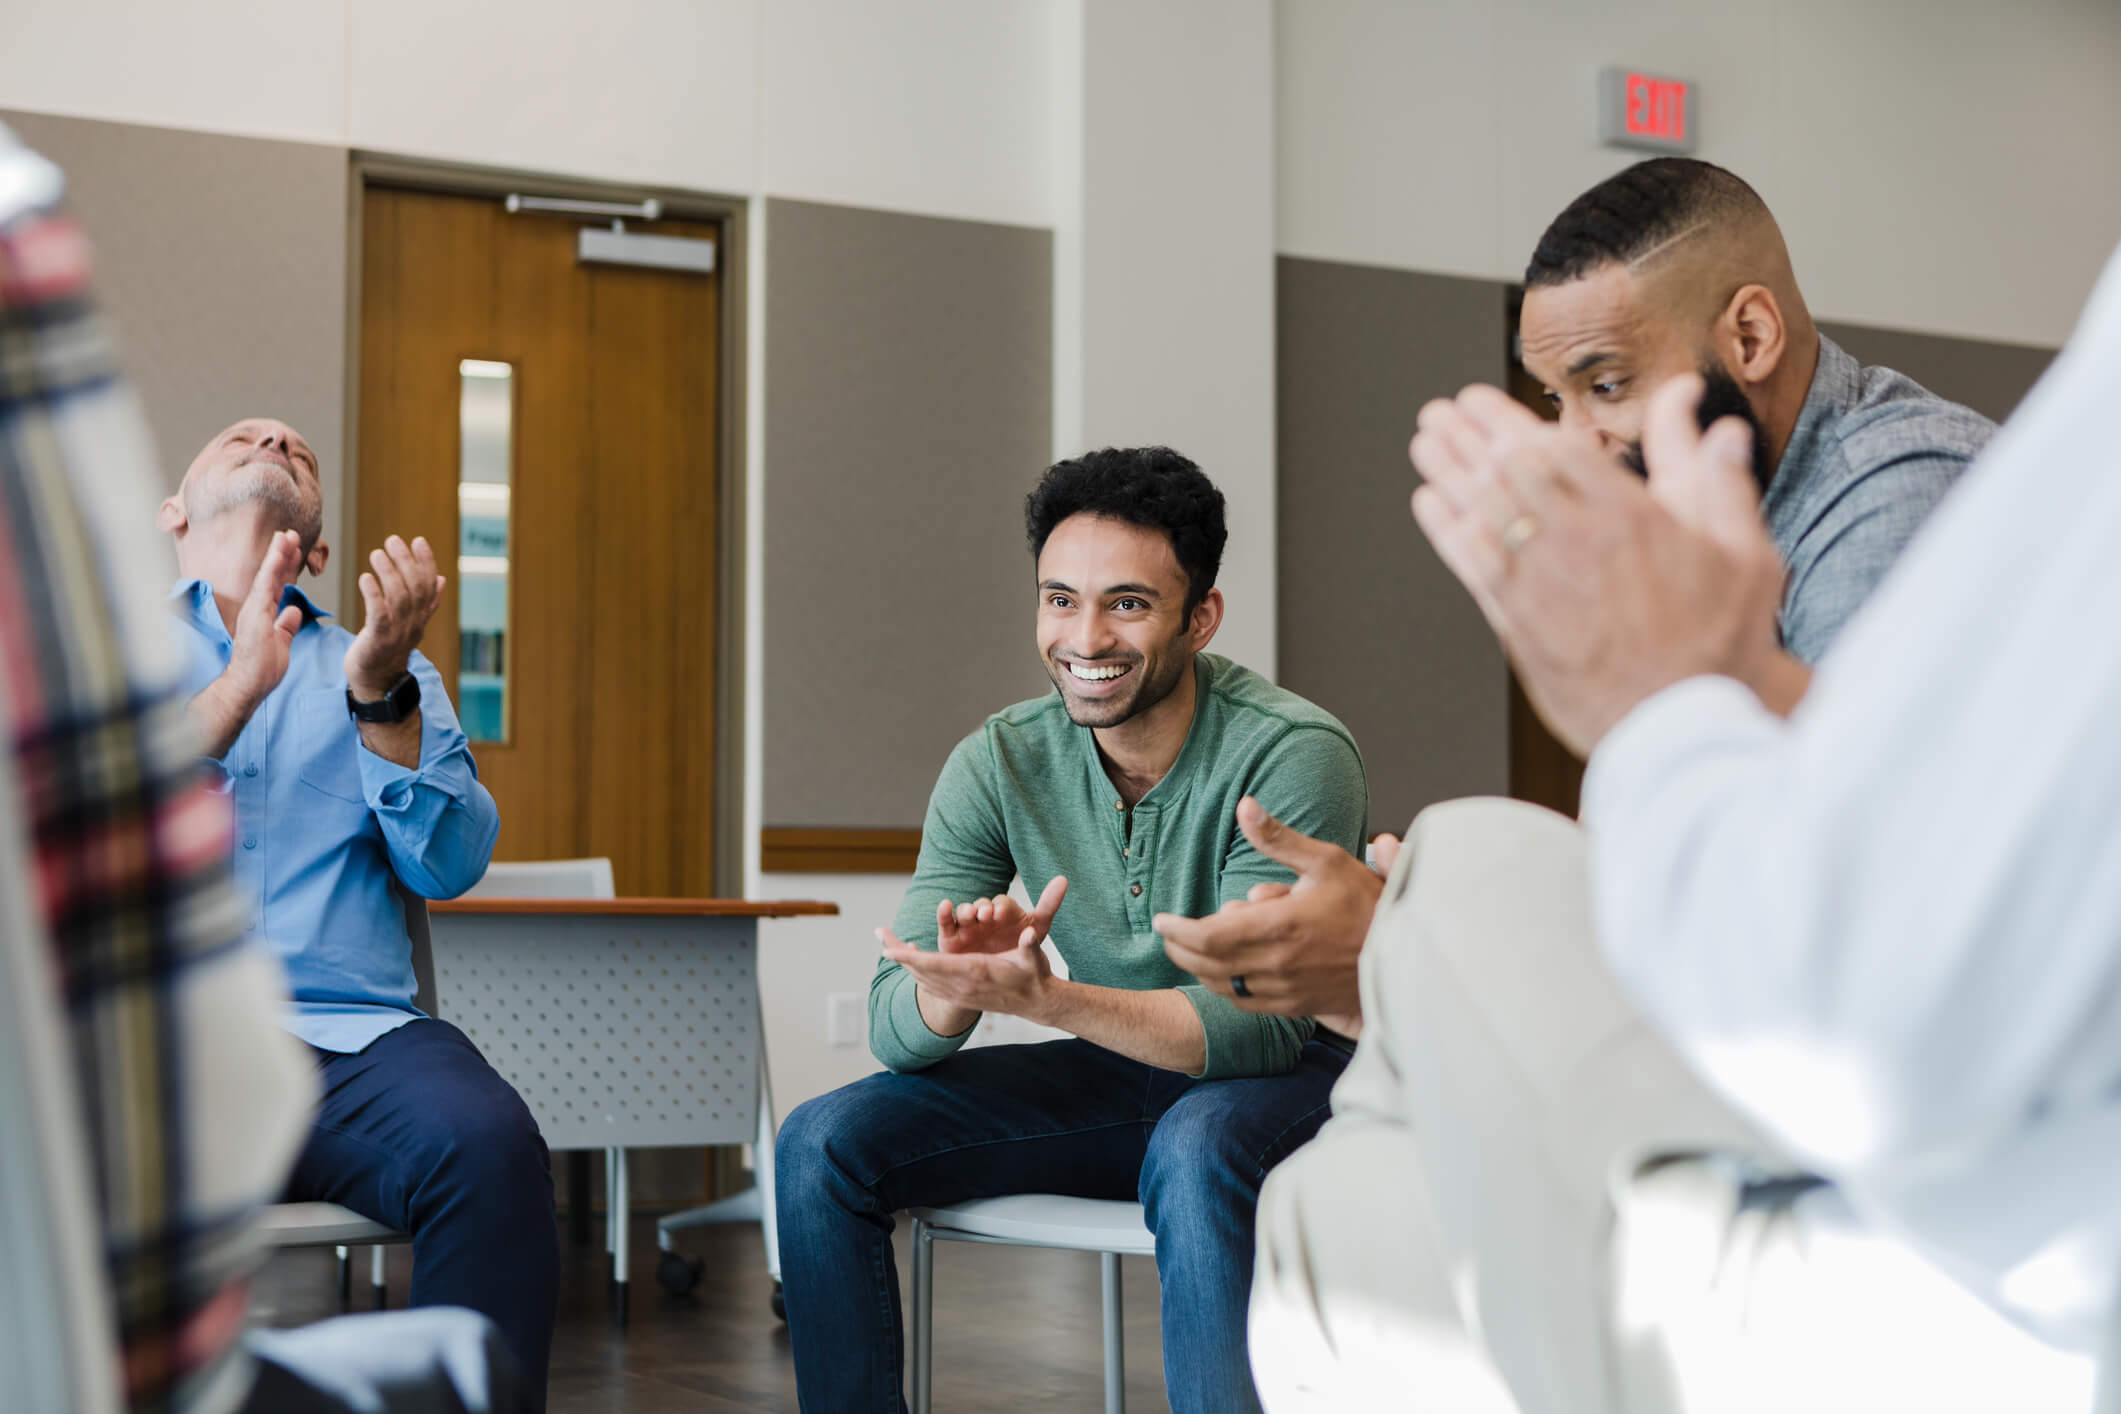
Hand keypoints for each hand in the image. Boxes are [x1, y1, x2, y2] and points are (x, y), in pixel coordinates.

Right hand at [223, 529, 305, 707]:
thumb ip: (286, 626)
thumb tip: (293, 612)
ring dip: (278, 554)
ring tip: (287, 535)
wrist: (245, 686)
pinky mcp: (255, 615)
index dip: (285, 566)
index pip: (276, 585)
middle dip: (282, 554)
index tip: (293, 548)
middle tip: (292, 533)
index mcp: (263, 614)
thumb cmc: (260, 669)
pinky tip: (280, 553)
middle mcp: (256, 608)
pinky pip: (265, 586)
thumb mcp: (280, 643)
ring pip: (267, 575)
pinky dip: (273, 568)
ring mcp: (254, 610)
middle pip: (271, 575)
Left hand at [345, 534, 444, 697]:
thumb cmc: (387, 649)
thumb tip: (441, 579)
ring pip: (400, 598)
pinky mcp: (378, 641)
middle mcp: (414, 624)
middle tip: (392, 540)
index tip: (419, 540)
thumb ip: (425, 602)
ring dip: (389, 572)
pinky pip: (380, 614)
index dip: (426, 562)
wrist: (376, 683)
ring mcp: (397, 633)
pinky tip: (365, 578)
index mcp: (421, 618)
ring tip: (377, 554)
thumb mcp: (409, 624)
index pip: (430, 585)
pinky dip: (374, 594)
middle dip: (406, 560)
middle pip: (416, 587)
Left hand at [879, 927, 1057, 1021]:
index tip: (890, 950)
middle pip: (922, 971)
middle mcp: (962, 986)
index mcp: (975, 972)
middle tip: (879, 934)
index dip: (911, 958)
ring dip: (905, 962)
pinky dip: (916, 972)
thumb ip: (1031, 943)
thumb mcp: (1034, 957)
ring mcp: (959, 994)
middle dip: (899, 954)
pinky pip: (930, 985)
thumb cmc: (1034, 975)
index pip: (935, 965)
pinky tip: (910, 960)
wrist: (1035, 1003)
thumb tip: (1031, 932)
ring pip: (923, 979)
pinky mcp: (960, 997)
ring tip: (888, 945)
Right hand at [936, 876, 1068, 955]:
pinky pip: (945, 921)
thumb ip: (1048, 904)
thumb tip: (1063, 878)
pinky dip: (943, 912)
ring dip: (967, 910)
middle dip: (984, 908)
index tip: (1002, 913)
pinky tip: (945, 905)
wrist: (997, 980)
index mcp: (1005, 913)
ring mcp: (967, 925)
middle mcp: (985, 916)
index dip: (1002, 907)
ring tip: (971, 915)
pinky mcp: (950, 936)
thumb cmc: (1017, 950)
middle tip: (987, 915)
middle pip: (982, 905)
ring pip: (965, 911)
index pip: (1003, 904)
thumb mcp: (1037, 929)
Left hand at [1154, 798, 1379, 1019]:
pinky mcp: (1294, 1006)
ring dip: (1200, 968)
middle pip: (1206, 964)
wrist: (1404, 954)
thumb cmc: (1366, 904)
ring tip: (1190, 947)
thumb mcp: (1325, 860)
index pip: (1207, 937)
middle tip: (1168, 933)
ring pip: (1223, 986)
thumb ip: (1278, 838)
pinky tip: (1224, 970)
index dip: (1176, 931)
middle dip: (1179, 949)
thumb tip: (1245, 806)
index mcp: (1279, 927)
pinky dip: (1225, 987)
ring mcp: (1285, 990)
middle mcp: (1276, 964)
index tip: (1162, 919)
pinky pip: (1245, 1002)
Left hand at [1408, 376, 1786, 754]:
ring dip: (1448, 473)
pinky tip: (1430, 505)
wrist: (1686, 726)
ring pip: (1482, 513)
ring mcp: (1542, 586)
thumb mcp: (1743, 552)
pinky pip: (1472, 566)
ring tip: (1425, 443)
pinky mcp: (1519, 626)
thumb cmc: (1720, 643)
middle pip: (1507, 474)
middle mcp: (1577, 544)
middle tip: (1441, 413)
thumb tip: (1709, 418)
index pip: (1554, 449)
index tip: (1482, 401)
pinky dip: (1447, 531)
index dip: (1510, 420)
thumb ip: (1718, 479)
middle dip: (1469, 438)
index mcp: (1630, 517)